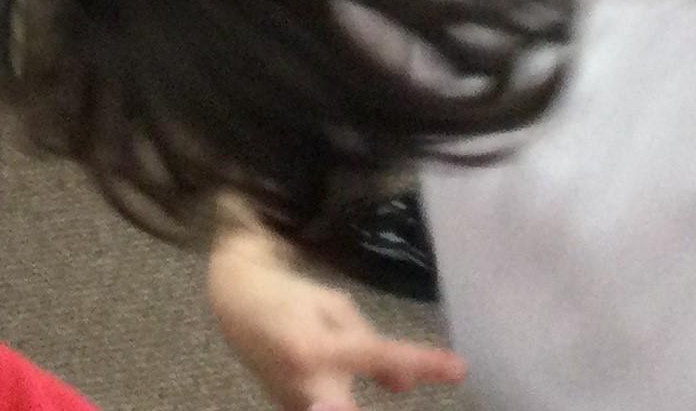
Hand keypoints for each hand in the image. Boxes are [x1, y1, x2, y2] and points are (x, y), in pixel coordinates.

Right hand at [207, 222, 465, 409]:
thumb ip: (371, 345)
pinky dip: (339, 401)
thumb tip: (405, 386)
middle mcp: (306, 383)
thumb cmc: (290, 296)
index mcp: (319, 348)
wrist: (235, 304)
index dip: (423, 364)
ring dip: (350, 398)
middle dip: (355, 405)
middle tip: (398, 379)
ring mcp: (294, 404)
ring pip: (337, 408)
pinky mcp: (290, 409)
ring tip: (347, 362)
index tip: (459, 368)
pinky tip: (340, 391)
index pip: (380, 357)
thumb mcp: (333, 306)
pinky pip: (327, 409)